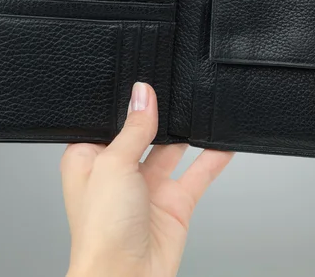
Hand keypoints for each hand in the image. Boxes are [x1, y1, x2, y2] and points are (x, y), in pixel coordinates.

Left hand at [61, 82, 233, 276]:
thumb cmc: (101, 232)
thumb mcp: (113, 165)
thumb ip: (133, 129)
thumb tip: (143, 95)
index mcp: (90, 160)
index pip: (110, 122)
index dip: (127, 105)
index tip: (146, 82)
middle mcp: (119, 172)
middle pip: (145, 134)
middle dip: (161, 117)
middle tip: (179, 91)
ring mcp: (148, 188)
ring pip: (173, 151)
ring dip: (188, 135)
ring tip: (202, 110)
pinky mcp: (174, 203)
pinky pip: (197, 174)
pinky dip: (212, 160)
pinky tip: (224, 144)